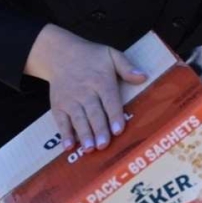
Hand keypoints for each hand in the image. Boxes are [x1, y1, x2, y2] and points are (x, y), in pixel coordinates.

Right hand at [24, 25, 146, 151]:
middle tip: (104, 145)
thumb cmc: (90, 56)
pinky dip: (65, 134)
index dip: (114, 115)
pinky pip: (61, 121)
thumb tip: (143, 77)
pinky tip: (69, 146)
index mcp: (101, 80)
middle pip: (94, 113)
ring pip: (78, 119)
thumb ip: (127, 67)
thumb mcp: (111, 54)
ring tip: (90, 149)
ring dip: (84, 134)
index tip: (119, 129)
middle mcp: (85, 92)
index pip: (109, 100)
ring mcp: (70, 100)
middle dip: (99, 129)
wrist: (59, 53)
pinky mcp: (58, 106)